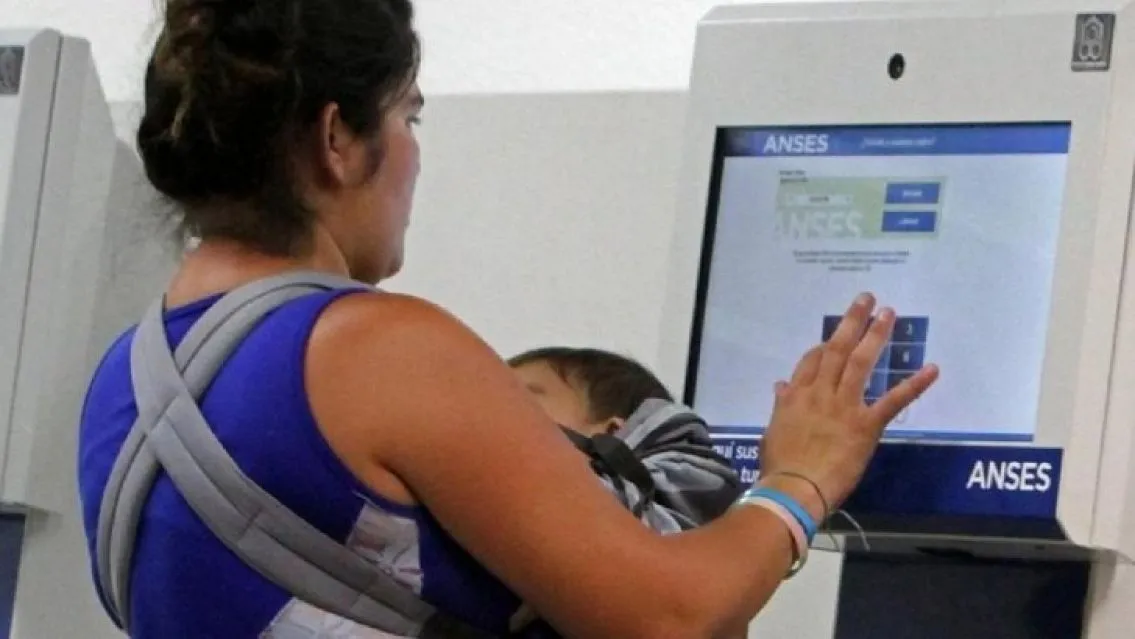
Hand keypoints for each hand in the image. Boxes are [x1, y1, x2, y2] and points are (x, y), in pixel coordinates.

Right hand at [758, 293, 938, 518]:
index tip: (835, 337)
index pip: (812, 361)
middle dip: (852, 322)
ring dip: (876, 336)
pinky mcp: (866, 424)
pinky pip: (892, 401)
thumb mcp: (773, 431)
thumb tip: (780, 385)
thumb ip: (781, 406)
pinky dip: (914, 384)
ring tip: (889, 314)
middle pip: (837, 349)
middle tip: (867, 299)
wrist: (794, 487)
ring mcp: (844, 406)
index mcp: (797, 396)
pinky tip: (931, 369)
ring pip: (861, 363)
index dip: (825, 345)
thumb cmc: (780, 465)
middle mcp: (820, 393)